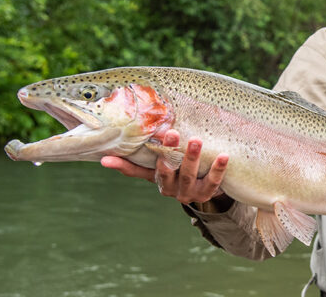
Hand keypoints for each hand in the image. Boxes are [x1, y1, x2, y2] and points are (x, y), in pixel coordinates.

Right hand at [101, 130, 229, 206]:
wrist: (202, 192)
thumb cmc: (174, 174)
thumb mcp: (154, 172)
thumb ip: (131, 166)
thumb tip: (102, 159)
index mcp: (160, 182)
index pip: (151, 169)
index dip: (148, 157)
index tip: (153, 137)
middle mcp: (174, 190)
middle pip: (171, 171)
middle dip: (172, 152)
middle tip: (173, 132)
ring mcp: (192, 193)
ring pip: (191, 175)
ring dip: (193, 158)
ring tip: (196, 140)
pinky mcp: (208, 193)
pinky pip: (214, 182)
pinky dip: (218, 169)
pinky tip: (223, 155)